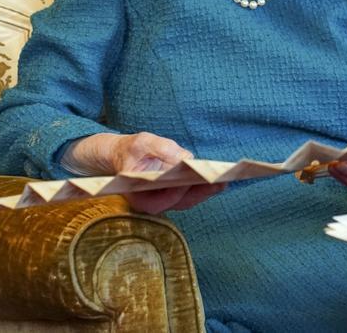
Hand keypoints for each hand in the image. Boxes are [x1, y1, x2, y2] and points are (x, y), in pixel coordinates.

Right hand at [65, 132, 224, 214]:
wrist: (122, 154)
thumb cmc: (131, 149)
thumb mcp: (142, 143)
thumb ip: (162, 149)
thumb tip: (185, 158)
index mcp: (137, 196)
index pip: (160, 201)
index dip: (177, 193)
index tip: (192, 181)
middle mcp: (151, 202)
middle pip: (179, 203)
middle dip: (200, 193)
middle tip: (219, 182)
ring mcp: (162, 200)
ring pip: (187, 201)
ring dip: (206, 191)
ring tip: (224, 179)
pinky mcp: (172, 194)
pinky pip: (190, 194)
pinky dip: (203, 188)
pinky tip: (219, 178)